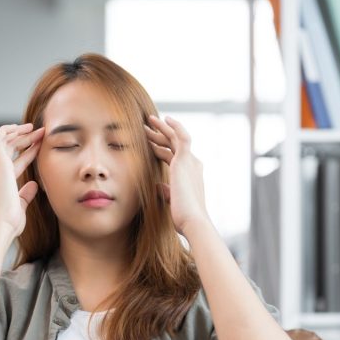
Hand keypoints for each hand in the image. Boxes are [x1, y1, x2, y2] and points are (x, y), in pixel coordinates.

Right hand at [0, 123, 44, 237]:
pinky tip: (17, 127)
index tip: (41, 144)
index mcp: (3, 180)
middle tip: (39, 130)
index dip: (29, 151)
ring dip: (18, 132)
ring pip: (4, 141)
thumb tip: (34, 185)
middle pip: (11, 148)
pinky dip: (5, 131)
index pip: (17, 160)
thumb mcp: (22, 203)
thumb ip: (26, 193)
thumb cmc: (11, 220)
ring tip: (32, 127)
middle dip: (25, 138)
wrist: (2, 223)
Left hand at [144, 114, 210, 236]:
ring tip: (149, 120)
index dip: (162, 149)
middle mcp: (192, 165)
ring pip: (174, 138)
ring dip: (162, 128)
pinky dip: (174, 126)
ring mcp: (189, 161)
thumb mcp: (173, 201)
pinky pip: (181, 136)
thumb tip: (159, 186)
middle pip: (173, 145)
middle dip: (159, 135)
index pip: (174, 157)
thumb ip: (166, 192)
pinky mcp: (185, 159)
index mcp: (190, 175)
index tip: (150, 144)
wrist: (193, 220)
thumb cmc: (184, 216)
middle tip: (146, 128)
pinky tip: (164, 119)